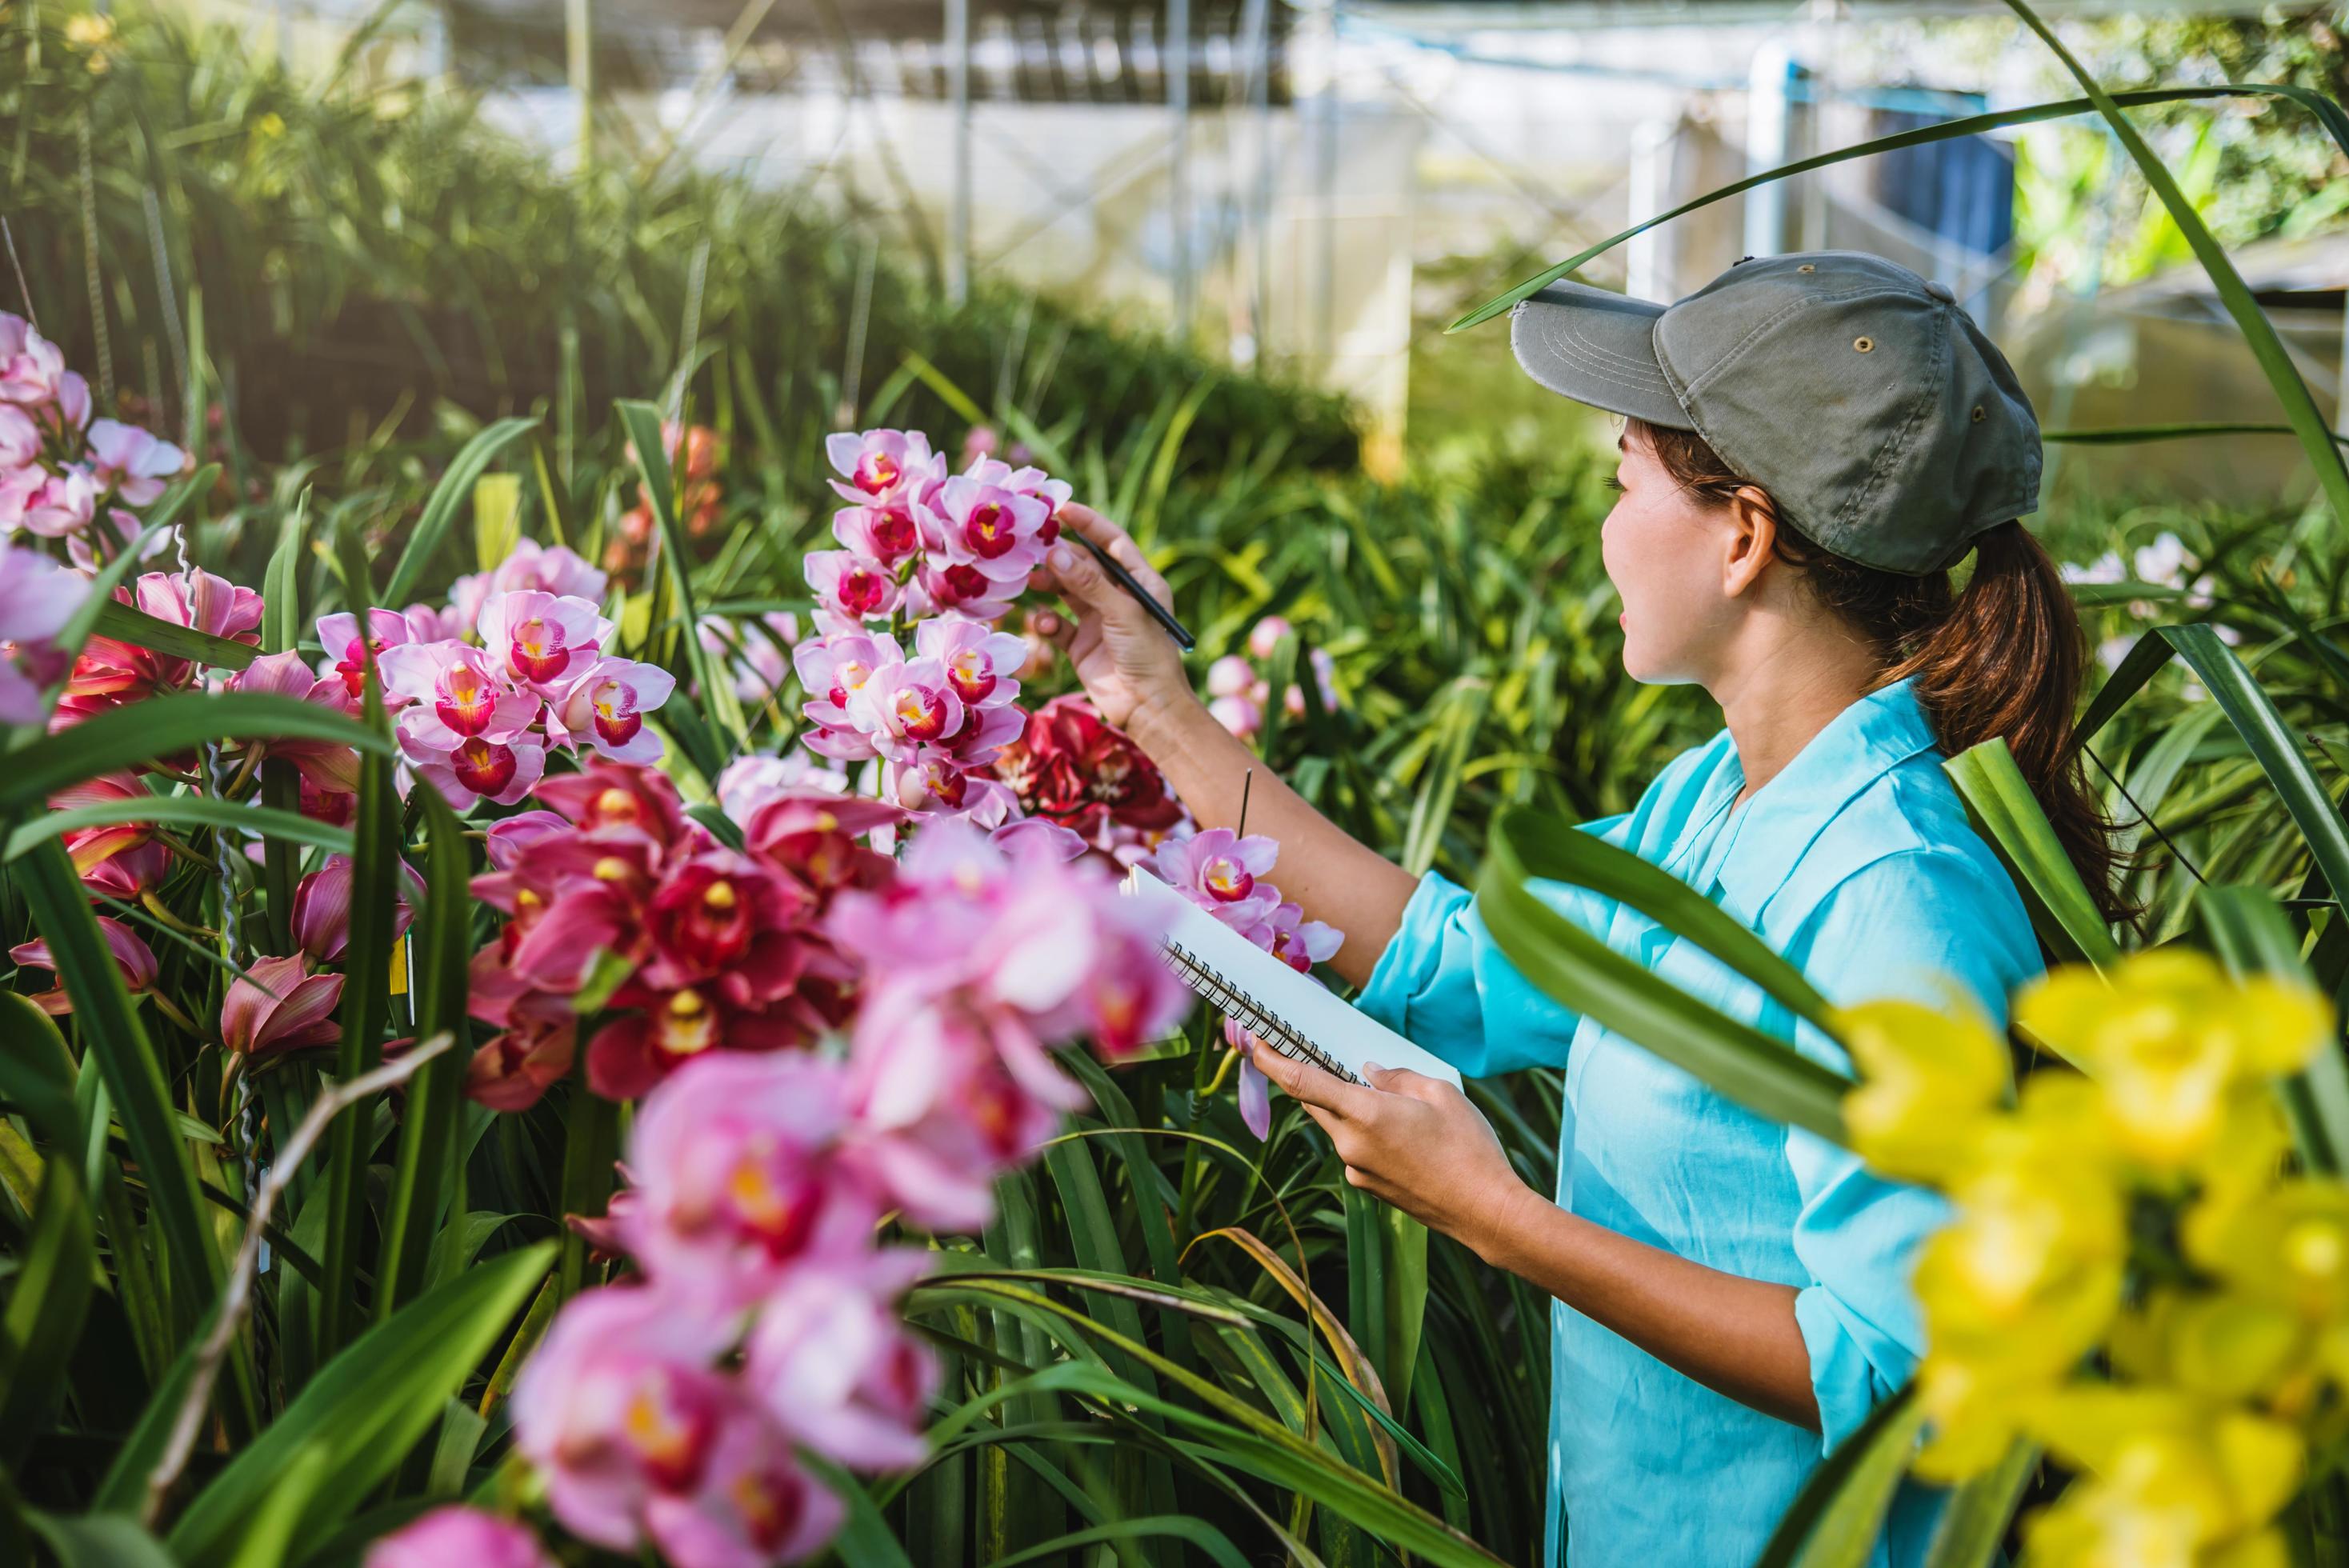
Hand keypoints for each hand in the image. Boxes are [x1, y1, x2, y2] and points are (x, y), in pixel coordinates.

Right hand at [1029, 504, 1195, 740]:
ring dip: (1049, 584)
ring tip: (1032, 581)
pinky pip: (1058, 625)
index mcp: (1140, 583)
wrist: (1147, 707)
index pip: (1112, 543)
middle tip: (1033, 547)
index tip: (1061, 509)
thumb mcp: (1122, 613)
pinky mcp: (1081, 645)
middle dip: (1060, 556)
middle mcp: (1118, 598)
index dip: (1089, 524)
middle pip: (1084, 566)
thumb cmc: (1148, 655)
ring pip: (1067, 592)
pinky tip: (1044, 623)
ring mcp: (1098, 621)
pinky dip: (1048, 621)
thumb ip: (1088, 584)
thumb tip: (1055, 553)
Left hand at [1241, 1039, 1535, 1259]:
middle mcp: (1351, 1144)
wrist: (1484, 1211)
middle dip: (1317, 1081)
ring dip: (1348, 1109)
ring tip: (1389, 1101)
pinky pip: (1354, 1149)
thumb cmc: (1469, 1148)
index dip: (1272, 1061)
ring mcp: (1357, 1170)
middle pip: (1315, 1104)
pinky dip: (1364, 1133)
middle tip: (1330, 1060)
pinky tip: (1401, 1133)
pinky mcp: (1368, 1186)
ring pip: (1337, 1127)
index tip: (1256, 1043)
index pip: (1301, 1083)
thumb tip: (1372, 1072)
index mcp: (1365, 1114)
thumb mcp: (1440, 1093)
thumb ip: (1397, 1077)